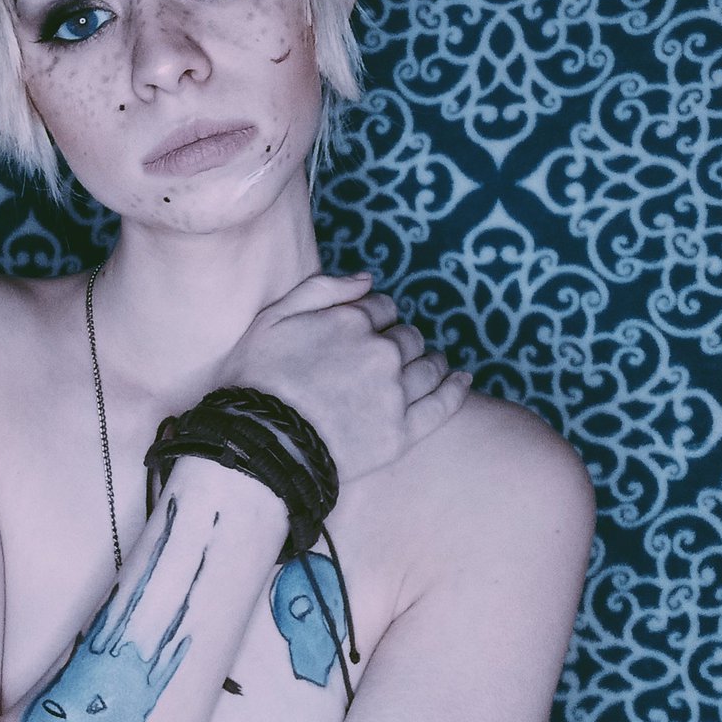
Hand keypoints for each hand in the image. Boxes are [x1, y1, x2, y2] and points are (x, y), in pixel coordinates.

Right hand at [218, 273, 470, 484]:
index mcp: (351, 321)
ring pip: (428, 366)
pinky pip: (442, 405)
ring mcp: (395, 393)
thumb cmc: (257, 378)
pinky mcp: (402, 433)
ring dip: (430, 360)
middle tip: (386, 354)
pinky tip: (463, 380)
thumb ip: (321, 289)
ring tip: (429, 364)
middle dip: (400, 339)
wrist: (262, 443)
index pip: (382, 307)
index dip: (375, 315)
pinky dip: (456, 389)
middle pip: (407, 337)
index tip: (366, 328)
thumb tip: (367, 278)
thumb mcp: (273, 317)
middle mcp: (381, 352)